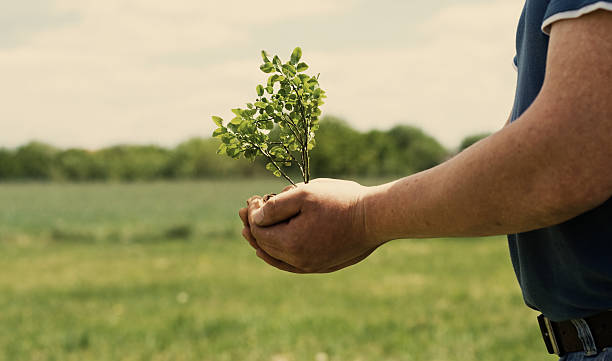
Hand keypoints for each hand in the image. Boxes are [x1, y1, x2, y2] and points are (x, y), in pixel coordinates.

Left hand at [238, 179, 380, 272]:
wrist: (375, 218)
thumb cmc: (341, 202)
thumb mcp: (304, 194)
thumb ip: (275, 206)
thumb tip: (255, 217)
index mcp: (291, 244)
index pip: (259, 231)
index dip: (251, 213)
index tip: (253, 197)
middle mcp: (298, 261)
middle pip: (265, 246)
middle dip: (252, 226)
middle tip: (245, 209)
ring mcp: (311, 266)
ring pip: (276, 257)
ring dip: (262, 242)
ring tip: (249, 230)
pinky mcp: (322, 265)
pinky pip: (290, 265)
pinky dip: (277, 256)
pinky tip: (269, 251)